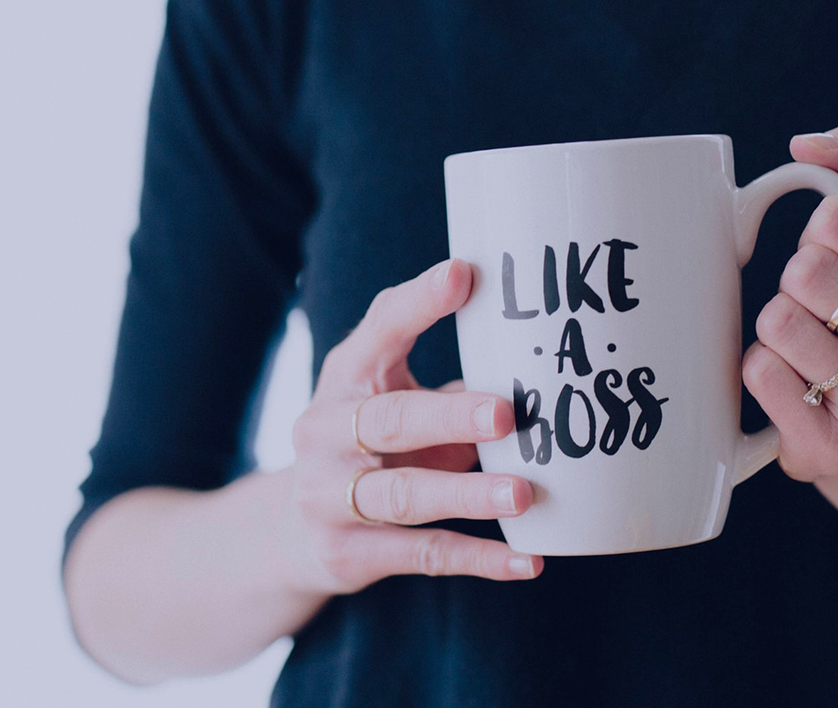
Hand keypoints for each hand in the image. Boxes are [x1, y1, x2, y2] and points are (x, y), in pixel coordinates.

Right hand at [284, 259, 544, 593]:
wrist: (294, 533)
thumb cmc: (372, 448)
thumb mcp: (394, 400)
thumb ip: (451, 383)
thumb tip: (544, 362)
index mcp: (346, 377)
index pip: (379, 330)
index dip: (419, 303)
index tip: (464, 275)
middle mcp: (325, 432)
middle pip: (389, 420)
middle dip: (449, 417)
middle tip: (506, 414)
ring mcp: (328, 496)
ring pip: (404, 496)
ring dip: (467, 494)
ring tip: (523, 494)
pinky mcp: (347, 553)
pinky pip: (422, 555)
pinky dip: (478, 559)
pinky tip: (528, 561)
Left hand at [742, 117, 837, 480]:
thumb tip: (807, 145)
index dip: (820, 230)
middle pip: (806, 274)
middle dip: (796, 279)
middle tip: (820, 306)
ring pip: (779, 325)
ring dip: (776, 325)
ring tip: (809, 344)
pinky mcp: (832, 452)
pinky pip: (759, 375)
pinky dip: (758, 367)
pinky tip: (793, 381)